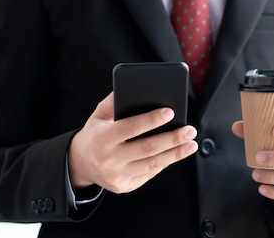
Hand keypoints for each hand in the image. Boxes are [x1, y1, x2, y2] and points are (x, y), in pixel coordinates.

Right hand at [68, 92, 197, 193]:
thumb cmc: (97, 132)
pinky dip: (166, 162)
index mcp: (101, 138)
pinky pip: (150, 173)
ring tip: (191, 143)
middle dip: (171, 138)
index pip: (129, 128)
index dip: (151, 120)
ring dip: (175, 153)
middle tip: (190, 130)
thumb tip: (137, 88)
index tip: (171, 112)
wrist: (82, 163)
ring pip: (152, 164)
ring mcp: (117, 176)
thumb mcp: (99, 115)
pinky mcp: (125, 186)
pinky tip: (178, 152)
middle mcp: (108, 159)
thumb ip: (115, 101)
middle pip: (146, 148)